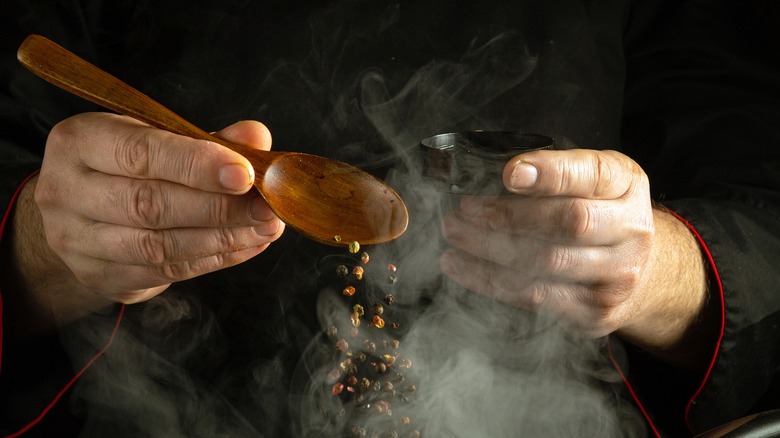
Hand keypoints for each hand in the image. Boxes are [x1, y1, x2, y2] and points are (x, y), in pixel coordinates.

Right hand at [5, 113, 283, 332]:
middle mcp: (68, 191)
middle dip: (219, 207)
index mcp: (80, 142)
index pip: (139, 153)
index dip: (196, 165)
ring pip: (158, 245)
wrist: (80, 216)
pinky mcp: (101, 276)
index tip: (246, 174)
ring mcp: (78, 240)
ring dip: (222, 238)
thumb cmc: (128, 166)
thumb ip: (208, 139)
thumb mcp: (158, 138)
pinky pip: (166, 270)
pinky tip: (247, 245)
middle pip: (149, 204)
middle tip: (267, 207)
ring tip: (266, 228)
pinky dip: (214, 259)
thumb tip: (256, 138)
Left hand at [440, 149, 712, 366]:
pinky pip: (536, 298)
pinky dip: (491, 281)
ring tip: (453, 236)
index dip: (550, 173)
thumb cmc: (598, 212)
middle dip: (506, 216)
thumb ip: (553, 171)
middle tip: (461, 211)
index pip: (590, 174)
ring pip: (546, 264)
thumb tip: (494, 174)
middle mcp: (632, 230)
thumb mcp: (590, 178)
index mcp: (626, 184)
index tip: (508, 173)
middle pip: (567, 222)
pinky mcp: (596, 312)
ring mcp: (619, 276)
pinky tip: (463, 267)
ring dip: (488, 250)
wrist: (642, 270)